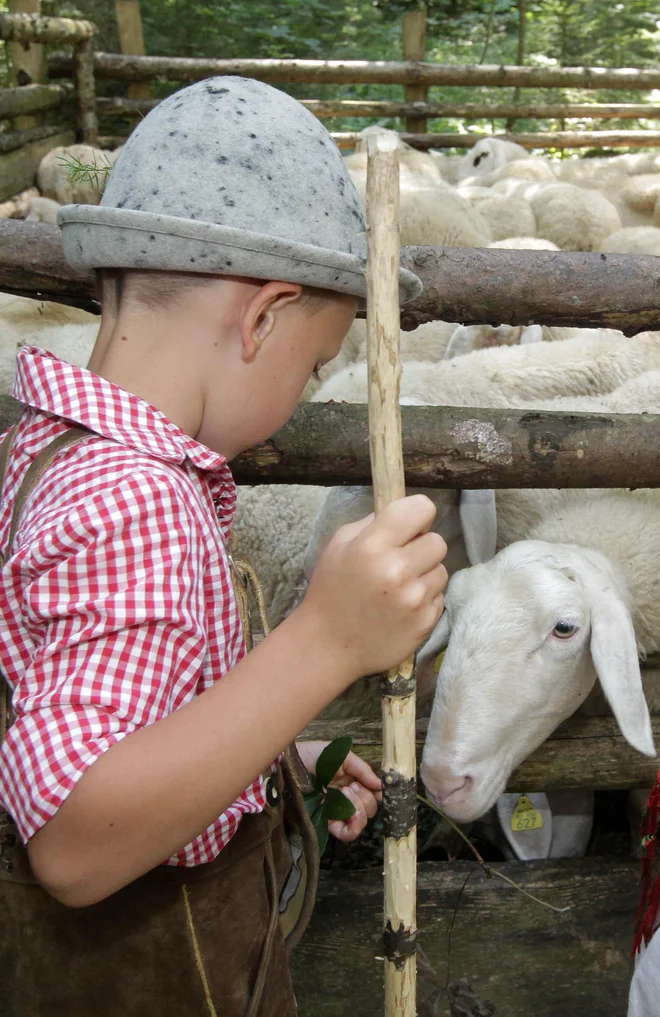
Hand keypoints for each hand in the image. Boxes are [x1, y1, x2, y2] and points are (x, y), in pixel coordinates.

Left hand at [297, 740, 381, 842]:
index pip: (373, 795)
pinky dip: (353, 824)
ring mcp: (337, 811)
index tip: (377, 788)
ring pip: (362, 822)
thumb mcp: (342, 756)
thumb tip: (381, 787)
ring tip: (345, 792)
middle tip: (351, 785)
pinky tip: (348, 811)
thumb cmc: (313, 756)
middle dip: (365, 797)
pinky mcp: (327, 822)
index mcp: (352, 782)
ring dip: (359, 808)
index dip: (378, 794)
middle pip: (370, 809)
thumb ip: (363, 770)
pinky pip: (347, 833)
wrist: (292, 764)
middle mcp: (347, 798)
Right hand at [300, 495, 447, 681]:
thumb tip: (404, 512)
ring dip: (424, 575)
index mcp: (372, 545)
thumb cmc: (331, 591)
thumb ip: (372, 524)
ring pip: (441, 570)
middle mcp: (396, 570)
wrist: (328, 645)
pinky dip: (424, 600)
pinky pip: (439, 598)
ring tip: (398, 588)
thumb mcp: (339, 546)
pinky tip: (401, 608)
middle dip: (422, 548)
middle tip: (402, 560)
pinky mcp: (424, 622)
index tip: (410, 526)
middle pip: (438, 541)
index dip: (417, 515)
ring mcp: (413, 599)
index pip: (421, 508)